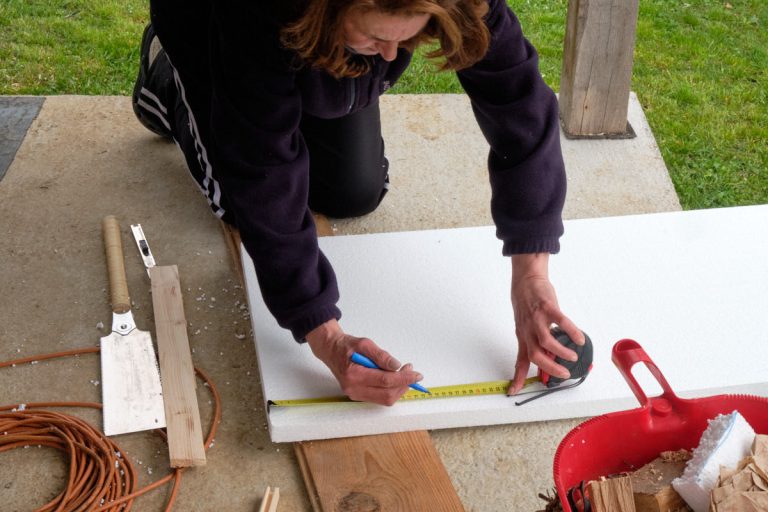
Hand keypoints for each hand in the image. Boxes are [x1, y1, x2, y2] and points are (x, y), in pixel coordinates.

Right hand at [305, 319, 422, 405]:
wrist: (331, 351)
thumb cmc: (346, 346)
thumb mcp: (364, 343)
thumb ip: (381, 355)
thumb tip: (396, 365)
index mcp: (353, 374)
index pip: (385, 381)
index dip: (404, 378)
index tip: (416, 374)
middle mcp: (353, 388)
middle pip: (387, 394)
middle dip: (403, 384)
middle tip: (411, 372)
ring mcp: (355, 394)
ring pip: (385, 399)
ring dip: (399, 388)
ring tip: (403, 374)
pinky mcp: (358, 396)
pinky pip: (380, 398)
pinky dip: (391, 390)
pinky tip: (394, 379)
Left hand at [507, 253, 583, 395]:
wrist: (526, 281)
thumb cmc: (527, 305)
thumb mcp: (526, 327)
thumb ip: (536, 344)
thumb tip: (548, 360)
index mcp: (523, 337)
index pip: (519, 361)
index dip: (517, 377)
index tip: (514, 392)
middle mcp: (528, 330)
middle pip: (535, 354)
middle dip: (549, 367)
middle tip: (564, 374)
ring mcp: (537, 318)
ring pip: (546, 340)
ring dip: (560, 352)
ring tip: (572, 357)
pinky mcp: (548, 306)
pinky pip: (561, 320)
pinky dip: (571, 331)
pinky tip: (579, 338)